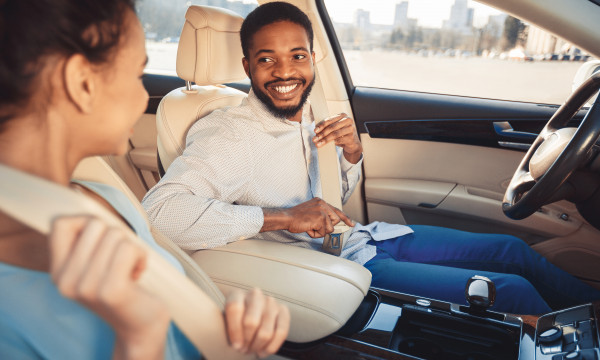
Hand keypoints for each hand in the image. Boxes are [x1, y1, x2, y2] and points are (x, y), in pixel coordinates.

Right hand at [49, 216, 169, 359]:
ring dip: (131, 248)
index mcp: (58, 272)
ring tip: (129, 269)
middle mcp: (66, 281)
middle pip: (95, 224)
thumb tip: (91, 210)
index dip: (87, 221)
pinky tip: (138, 273)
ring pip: (115, 234)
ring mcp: (86, 287)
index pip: (60, 224)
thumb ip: (88, 239)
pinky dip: (141, 255)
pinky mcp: (111, 291)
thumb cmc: (124, 284)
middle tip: (120, 260)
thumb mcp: (96, 263)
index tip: (103, 240)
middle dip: (116, 236)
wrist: (140, 324)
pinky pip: (129, 248)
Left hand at [225, 288, 289, 357]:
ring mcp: (270, 302)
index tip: (235, 345)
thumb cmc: (235, 323)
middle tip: (243, 349)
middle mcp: (255, 295)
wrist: (250, 317)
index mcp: (237, 294)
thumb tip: (236, 344)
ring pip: (266, 332)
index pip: (235, 308)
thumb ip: (226, 327)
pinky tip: (262, 351)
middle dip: (246, 341)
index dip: (234, 330)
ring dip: (257, 346)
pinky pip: (281, 333)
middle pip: (251, 322)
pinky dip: (271, 347)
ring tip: (251, 350)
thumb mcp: (225, 322)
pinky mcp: (283, 311)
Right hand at [284, 197, 353, 237]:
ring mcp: (322, 211)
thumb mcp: (311, 211)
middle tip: (314, 225)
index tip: (351, 224)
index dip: (345, 218)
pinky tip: (308, 228)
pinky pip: (323, 233)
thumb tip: (330, 225)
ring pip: (330, 228)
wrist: (286, 218)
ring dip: (320, 231)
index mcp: (320, 201)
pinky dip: (315, 234)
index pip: (336, 210)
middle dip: (326, 227)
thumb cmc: (295, 217)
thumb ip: (321, 215)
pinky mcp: (320, 218)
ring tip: (309, 226)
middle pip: (335, 221)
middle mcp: (323, 204)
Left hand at [313, 113, 362, 163]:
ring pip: (335, 134)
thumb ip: (327, 127)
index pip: (330, 120)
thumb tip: (316, 131)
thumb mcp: (334, 128)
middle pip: (332, 127)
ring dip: (325, 140)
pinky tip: (326, 145)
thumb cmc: (341, 134)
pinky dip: (332, 143)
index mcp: (342, 115)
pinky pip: (339, 140)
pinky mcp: (351, 138)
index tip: (315, 131)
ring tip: (318, 144)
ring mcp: (351, 129)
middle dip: (322, 133)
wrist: (352, 143)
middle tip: (315, 139)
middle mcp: (348, 120)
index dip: (321, 125)